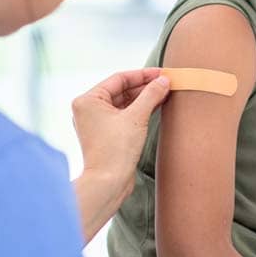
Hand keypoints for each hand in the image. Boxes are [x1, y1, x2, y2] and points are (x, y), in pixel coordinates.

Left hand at [71, 68, 169, 242]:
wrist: (108, 183)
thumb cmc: (116, 150)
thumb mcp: (137, 117)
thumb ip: (151, 95)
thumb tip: (164, 80)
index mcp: (88, 100)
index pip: (119, 79)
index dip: (143, 74)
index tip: (162, 73)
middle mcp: (88, 109)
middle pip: (121, 90)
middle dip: (145, 86)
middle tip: (167, 83)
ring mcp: (96, 122)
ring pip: (124, 103)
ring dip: (144, 98)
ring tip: (165, 93)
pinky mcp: (106, 134)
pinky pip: (124, 115)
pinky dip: (140, 110)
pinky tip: (157, 106)